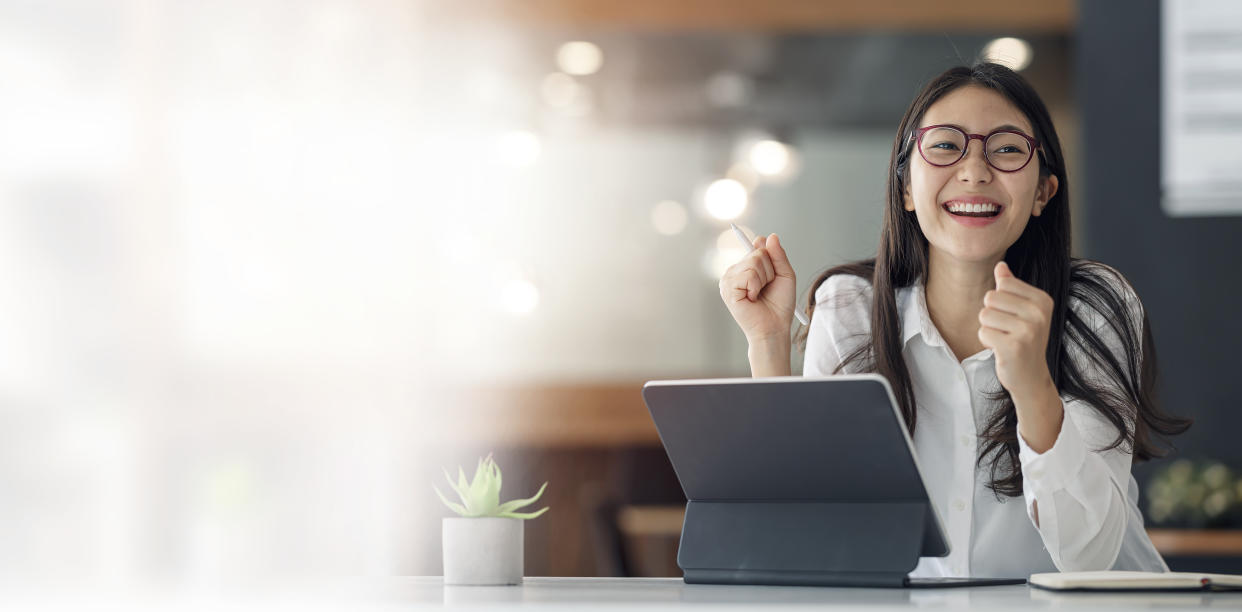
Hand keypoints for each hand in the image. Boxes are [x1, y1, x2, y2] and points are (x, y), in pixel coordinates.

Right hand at [718, 233, 796, 343]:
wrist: (775, 327)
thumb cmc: (779, 304)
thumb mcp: (785, 274)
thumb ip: (778, 255)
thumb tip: (771, 236)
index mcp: (746, 266)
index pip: (758, 244)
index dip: (769, 256)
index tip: (772, 273)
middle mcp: (735, 270)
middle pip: (758, 252)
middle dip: (770, 270)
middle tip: (766, 288)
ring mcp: (729, 278)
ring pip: (753, 262)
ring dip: (764, 279)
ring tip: (759, 294)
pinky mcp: (727, 288)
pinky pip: (748, 274)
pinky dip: (756, 286)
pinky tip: (752, 298)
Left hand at [977, 261, 1054, 400]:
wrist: (1031, 377)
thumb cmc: (1023, 340)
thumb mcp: (1022, 311)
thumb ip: (1011, 287)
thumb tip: (1000, 265)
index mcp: (1043, 300)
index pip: (1003, 283)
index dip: (999, 301)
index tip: (1013, 317)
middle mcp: (1039, 313)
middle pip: (990, 297)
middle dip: (991, 315)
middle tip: (1007, 331)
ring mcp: (1028, 330)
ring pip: (984, 315)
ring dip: (988, 329)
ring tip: (1004, 340)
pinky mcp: (1014, 346)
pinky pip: (983, 332)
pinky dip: (987, 342)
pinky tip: (1001, 350)